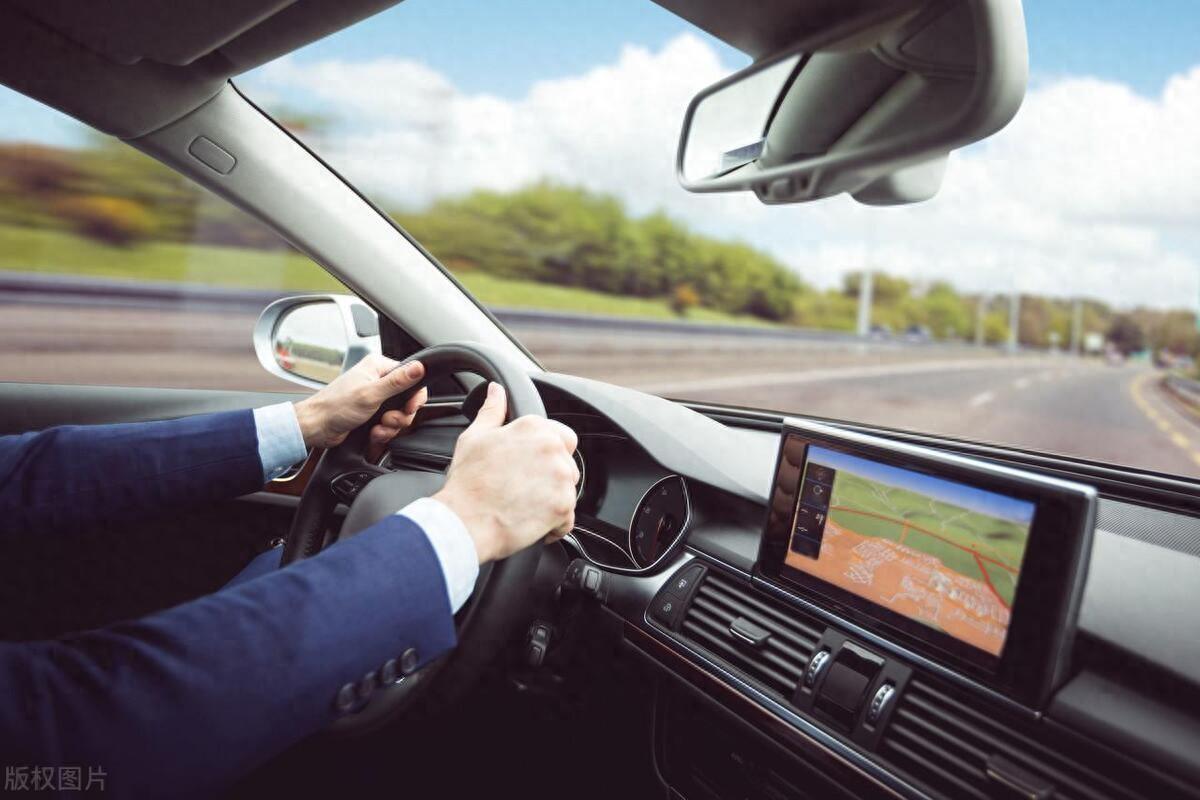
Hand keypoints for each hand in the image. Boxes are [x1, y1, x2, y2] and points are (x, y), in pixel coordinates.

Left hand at [293, 354, 427, 456]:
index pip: (411, 377)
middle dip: (400, 416)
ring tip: (378, 428)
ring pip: (399, 414)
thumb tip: (419, 368)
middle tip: (388, 420)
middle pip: (407, 399)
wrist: (317, 427)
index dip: (414, 397)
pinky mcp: (372, 412)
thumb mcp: (371, 394)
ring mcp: (375, 397)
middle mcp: (378, 379)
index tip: (409, 408)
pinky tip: (374, 432)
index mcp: (378, 367)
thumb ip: (397, 382)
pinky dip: (384, 431)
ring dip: (391, 426)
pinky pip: (389, 423)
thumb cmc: (335, 407)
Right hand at [433, 383, 578, 563]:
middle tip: (524, 488)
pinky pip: (567, 517)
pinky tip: (530, 520)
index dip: (547, 454)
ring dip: (553, 499)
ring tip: (524, 504)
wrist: (465, 521)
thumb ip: (492, 411)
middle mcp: (552, 448)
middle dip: (552, 477)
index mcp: (534, 428)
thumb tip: (496, 390)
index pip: (562, 436)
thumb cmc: (468, 483)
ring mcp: (560, 478)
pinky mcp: (563, 506)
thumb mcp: (474, 438)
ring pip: (568, 490)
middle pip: (568, 464)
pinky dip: (553, 524)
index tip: (531, 467)